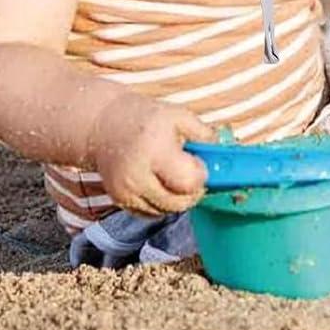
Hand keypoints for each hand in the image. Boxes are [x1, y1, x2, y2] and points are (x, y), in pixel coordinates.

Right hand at [88, 92, 215, 216]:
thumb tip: (224, 155)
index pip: (188, 182)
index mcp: (155, 152)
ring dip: (178, 198)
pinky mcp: (120, 201)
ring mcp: (126, 192)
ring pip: (166, 211)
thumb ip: (205, 135)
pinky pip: (151, 213)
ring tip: (175, 174)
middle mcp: (137, 177)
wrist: (104, 126)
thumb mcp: (180, 116)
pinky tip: (161, 183)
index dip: (201, 175)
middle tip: (192, 172)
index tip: (200, 163)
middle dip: (193, 191)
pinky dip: (162, 203)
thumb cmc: (147, 118)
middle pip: (179, 202)